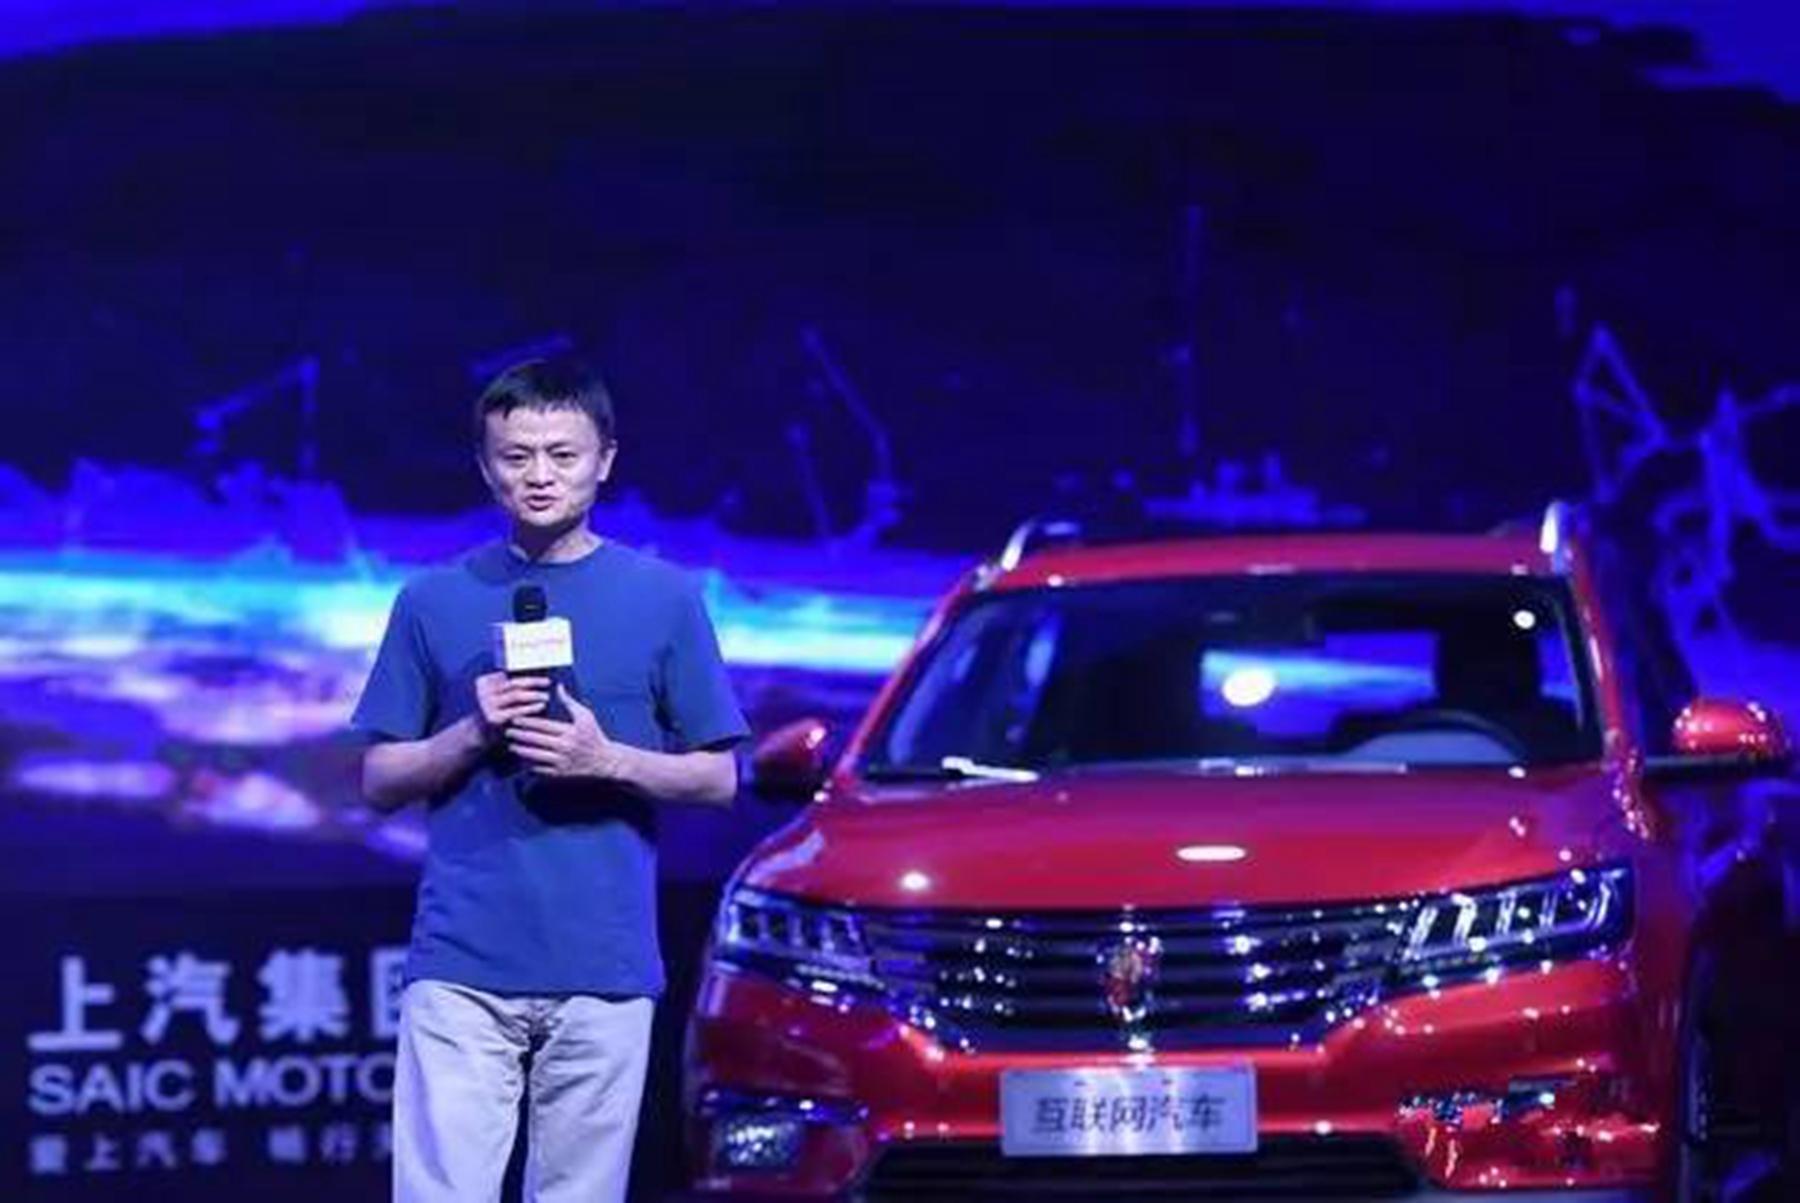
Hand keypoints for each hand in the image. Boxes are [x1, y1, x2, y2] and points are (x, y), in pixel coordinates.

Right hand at [474, 671, 548, 744]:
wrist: (479, 734)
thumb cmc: (496, 710)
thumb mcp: (497, 695)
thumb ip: (509, 685)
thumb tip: (537, 676)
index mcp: (485, 681)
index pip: (509, 674)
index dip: (527, 673)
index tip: (544, 671)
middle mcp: (484, 691)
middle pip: (514, 683)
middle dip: (533, 681)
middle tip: (548, 681)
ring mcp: (487, 705)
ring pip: (516, 695)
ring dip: (534, 694)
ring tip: (546, 696)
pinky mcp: (493, 718)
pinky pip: (516, 710)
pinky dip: (530, 707)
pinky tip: (541, 706)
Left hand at [506, 685, 631, 781]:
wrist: (604, 760)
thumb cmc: (594, 734)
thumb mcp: (586, 716)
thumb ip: (570, 702)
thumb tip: (558, 687)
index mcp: (570, 732)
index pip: (543, 726)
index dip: (527, 722)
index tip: (515, 718)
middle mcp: (565, 747)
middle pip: (536, 740)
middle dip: (520, 735)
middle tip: (507, 731)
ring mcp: (562, 762)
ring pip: (536, 756)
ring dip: (522, 750)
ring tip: (511, 745)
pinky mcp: (560, 773)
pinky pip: (541, 769)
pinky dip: (530, 765)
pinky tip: (522, 760)